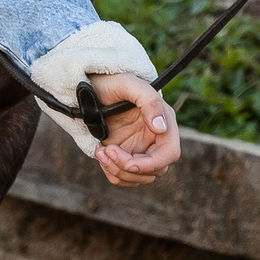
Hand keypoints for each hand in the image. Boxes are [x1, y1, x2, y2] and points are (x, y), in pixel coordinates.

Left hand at [86, 73, 180, 187]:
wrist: (91, 86)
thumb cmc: (112, 81)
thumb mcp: (129, 84)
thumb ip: (149, 102)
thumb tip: (161, 129)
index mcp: (164, 123)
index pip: (169, 154)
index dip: (151, 164)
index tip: (130, 164)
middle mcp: (155, 140)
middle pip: (154, 171)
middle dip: (128, 167)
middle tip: (106, 150)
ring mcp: (139, 149)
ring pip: (139, 178)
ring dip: (118, 171)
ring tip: (100, 151)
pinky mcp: (125, 156)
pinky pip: (125, 177)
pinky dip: (112, 173)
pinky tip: (100, 153)